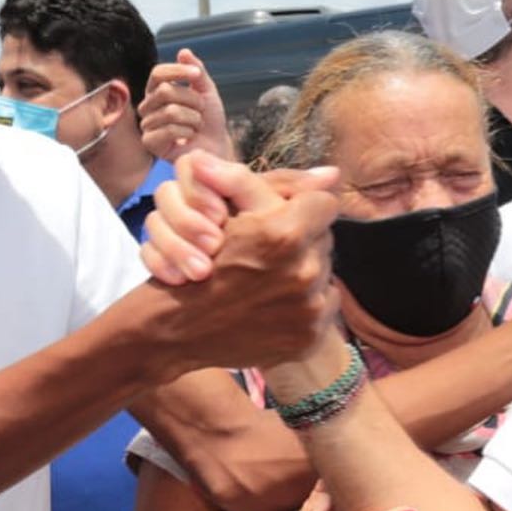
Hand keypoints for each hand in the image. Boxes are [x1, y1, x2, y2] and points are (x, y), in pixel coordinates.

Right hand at [135, 155, 340, 369]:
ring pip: (325, 273)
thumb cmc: (200, 261)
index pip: (325, 204)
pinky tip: (275, 304)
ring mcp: (310, 310)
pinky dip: (304, 304)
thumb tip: (333, 172)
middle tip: (270, 251)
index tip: (285, 217)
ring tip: (269, 279)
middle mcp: (305, 273)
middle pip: (324, 240)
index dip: (302, 207)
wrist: (178, 328)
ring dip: (303, 271)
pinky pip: (324, 308)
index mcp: (285, 235)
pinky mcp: (310, 338)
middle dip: (302, 241)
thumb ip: (277, 183)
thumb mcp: (232, 212)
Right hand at [139, 50, 233, 162]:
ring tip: (196, 126)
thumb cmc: (209, 121)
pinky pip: (169, 130)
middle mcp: (148, 105)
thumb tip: (184, 52)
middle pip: (166, 91)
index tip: (197, 76)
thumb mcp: (207, 91)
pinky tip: (189, 137)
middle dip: (192, 100)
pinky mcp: (149, 142)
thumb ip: (196, 72)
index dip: (178, 71)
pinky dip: (187, 132)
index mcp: (157, 90)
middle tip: (201, 111)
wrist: (216, 147)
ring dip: (193, 119)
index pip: (158, 73)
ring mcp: (147, 124)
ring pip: (171, 111)